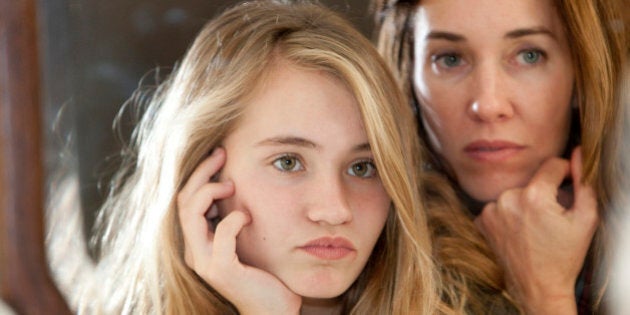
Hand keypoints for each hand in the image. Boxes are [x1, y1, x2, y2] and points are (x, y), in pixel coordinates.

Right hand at [177, 148, 300, 314]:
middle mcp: (194, 251)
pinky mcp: (222, 269)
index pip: (185, 200)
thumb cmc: (263, 274)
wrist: (272, 310)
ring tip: (232, 184)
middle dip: (202, 172)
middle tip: (222, 154)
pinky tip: (248, 216)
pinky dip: (234, 218)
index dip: (199, 174)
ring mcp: (205, 262)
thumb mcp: (244, 240)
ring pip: (192, 213)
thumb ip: (233, 219)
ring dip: (211, 191)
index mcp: (197, 242)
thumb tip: (234, 185)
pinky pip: (222, 234)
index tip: (219, 155)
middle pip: (184, 200)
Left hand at [475, 147, 598, 314]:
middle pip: (532, 181)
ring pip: (514, 193)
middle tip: (550, 217)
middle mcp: (507, 199)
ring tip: (533, 227)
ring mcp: (490, 211)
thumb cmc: (564, 256)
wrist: (538, 286)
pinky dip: (508, 215)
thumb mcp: (585, 219)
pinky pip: (499, 207)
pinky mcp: (481, 221)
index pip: (552, 164)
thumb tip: (578, 155)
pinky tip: (518, 231)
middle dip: (544, 192)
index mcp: (534, 196)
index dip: (564, 174)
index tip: (567, 187)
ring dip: (524, 203)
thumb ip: (583, 183)